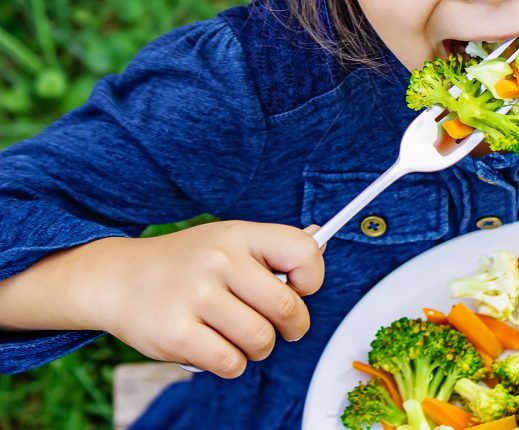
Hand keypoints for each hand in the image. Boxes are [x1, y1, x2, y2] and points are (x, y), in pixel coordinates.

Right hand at [82, 221, 325, 377]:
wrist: (117, 279)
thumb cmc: (186, 263)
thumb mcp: (228, 240)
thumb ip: (273, 247)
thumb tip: (320, 242)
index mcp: (239, 235)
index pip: (303, 253)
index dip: (312, 278)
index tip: (300, 288)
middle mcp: (219, 261)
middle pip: (288, 308)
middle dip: (293, 326)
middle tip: (282, 327)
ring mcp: (196, 297)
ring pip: (261, 340)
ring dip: (259, 347)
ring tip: (240, 335)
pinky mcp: (176, 334)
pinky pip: (231, 363)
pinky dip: (231, 363)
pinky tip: (215, 346)